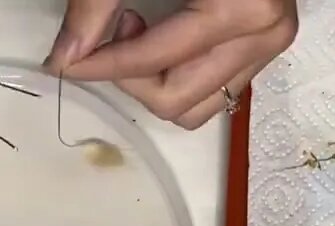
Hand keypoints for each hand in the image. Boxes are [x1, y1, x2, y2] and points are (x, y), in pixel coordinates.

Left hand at [46, 1, 297, 128]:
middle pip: (176, 99)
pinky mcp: (263, 47)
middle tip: (114, 30)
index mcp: (244, 9)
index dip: (101, 65)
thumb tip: (65, 57)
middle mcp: (265, 34)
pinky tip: (160, 34)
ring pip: (195, 106)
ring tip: (138, 32)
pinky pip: (210, 90)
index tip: (65, 61)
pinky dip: (175, 75)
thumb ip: (95, 4)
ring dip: (153, 80)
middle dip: (130, 76)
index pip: (155, 61)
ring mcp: (268, 44)